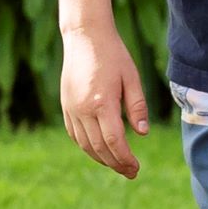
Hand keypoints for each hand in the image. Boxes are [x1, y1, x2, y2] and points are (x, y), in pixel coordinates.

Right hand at [59, 26, 149, 176]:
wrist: (85, 36)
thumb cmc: (113, 55)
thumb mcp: (132, 77)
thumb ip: (137, 107)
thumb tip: (142, 134)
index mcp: (101, 102)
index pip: (114, 141)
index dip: (125, 158)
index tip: (136, 167)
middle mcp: (83, 109)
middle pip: (99, 147)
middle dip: (116, 163)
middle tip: (131, 172)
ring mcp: (71, 108)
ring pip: (85, 144)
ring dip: (101, 159)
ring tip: (117, 165)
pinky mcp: (65, 105)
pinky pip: (74, 134)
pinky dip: (87, 147)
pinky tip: (99, 151)